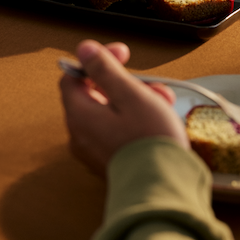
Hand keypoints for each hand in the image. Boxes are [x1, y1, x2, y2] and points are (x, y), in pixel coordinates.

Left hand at [59, 39, 188, 175]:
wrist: (165, 190)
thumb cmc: (150, 140)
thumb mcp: (130, 95)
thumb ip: (105, 70)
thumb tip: (84, 50)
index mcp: (79, 115)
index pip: (74, 77)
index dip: (97, 61)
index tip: (123, 54)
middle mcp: (80, 135)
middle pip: (94, 95)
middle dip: (125, 83)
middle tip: (153, 85)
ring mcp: (93, 152)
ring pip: (110, 113)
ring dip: (136, 101)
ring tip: (164, 103)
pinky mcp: (110, 163)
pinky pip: (116, 132)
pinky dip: (135, 121)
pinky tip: (160, 122)